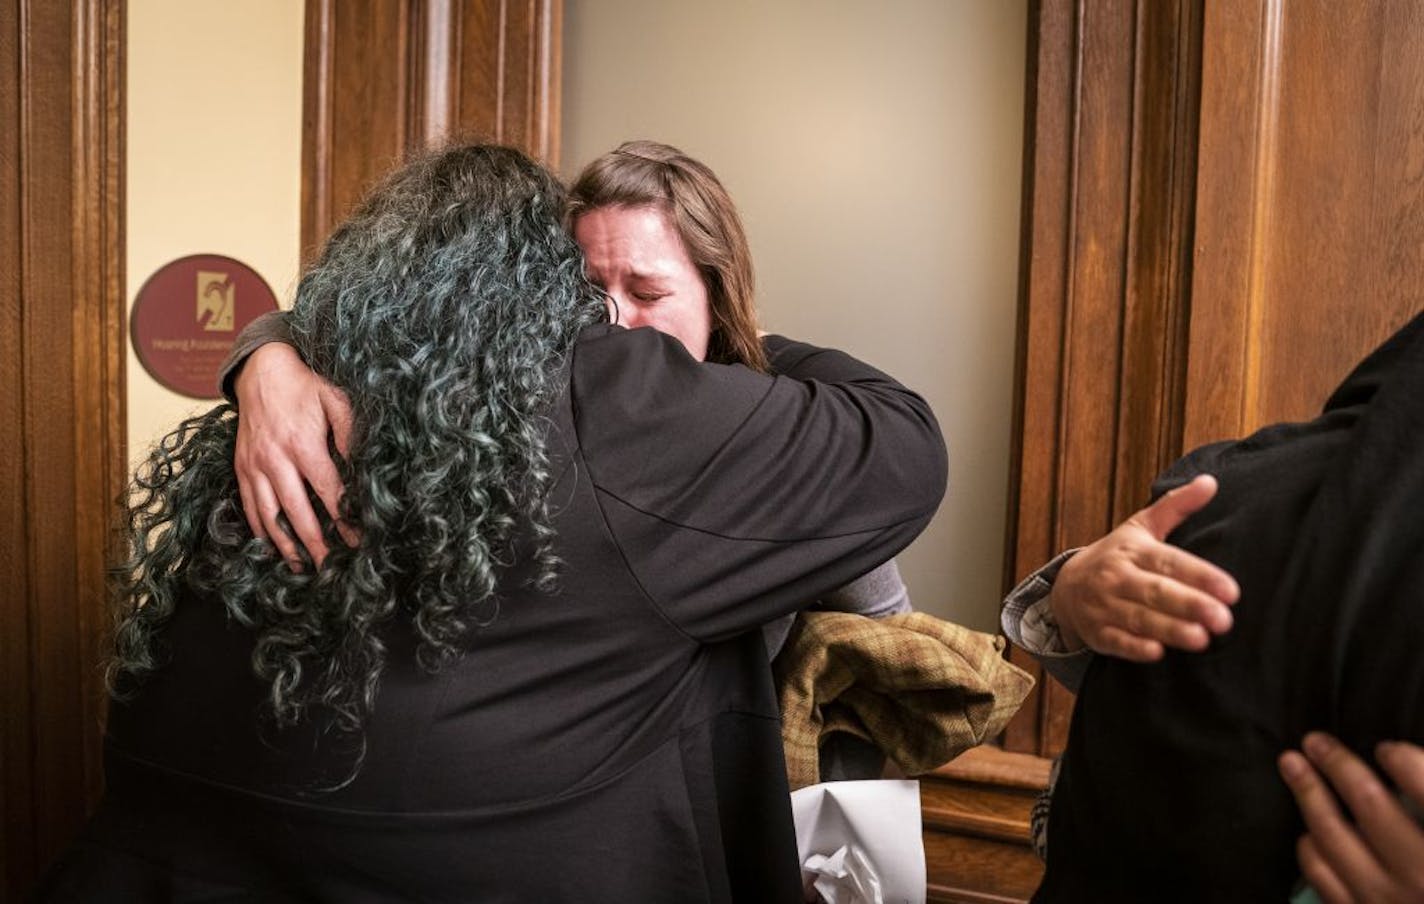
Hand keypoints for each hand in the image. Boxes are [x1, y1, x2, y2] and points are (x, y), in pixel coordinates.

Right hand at [233, 343, 355, 568]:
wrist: (260, 370)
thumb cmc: (305, 386)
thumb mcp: (335, 399)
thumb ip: (351, 431)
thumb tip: (363, 464)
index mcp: (302, 445)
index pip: (328, 492)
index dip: (343, 520)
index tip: (357, 542)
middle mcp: (275, 460)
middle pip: (297, 513)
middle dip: (316, 544)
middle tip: (330, 569)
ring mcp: (254, 466)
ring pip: (269, 516)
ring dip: (285, 546)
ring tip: (301, 569)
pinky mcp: (241, 468)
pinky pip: (249, 506)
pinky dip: (260, 531)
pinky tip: (272, 547)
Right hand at [1048, 474, 1239, 659]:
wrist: (1066, 587)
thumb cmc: (1115, 556)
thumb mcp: (1141, 527)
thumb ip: (1176, 507)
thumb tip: (1211, 481)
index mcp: (1133, 551)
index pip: (1170, 562)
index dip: (1200, 576)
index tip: (1231, 590)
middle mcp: (1117, 577)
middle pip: (1156, 592)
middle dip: (1190, 605)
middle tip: (1224, 619)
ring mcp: (1104, 606)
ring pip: (1139, 619)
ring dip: (1170, 630)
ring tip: (1202, 639)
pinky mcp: (1097, 633)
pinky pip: (1116, 641)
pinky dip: (1135, 648)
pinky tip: (1158, 653)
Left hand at [1279, 733, 1423, 902]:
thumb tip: (1412, 769)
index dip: (1409, 765)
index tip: (1389, 749)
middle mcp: (1423, 882)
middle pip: (1370, 805)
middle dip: (1338, 765)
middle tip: (1316, 740)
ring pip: (1332, 838)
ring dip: (1308, 796)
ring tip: (1292, 764)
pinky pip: (1324, 880)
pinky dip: (1311, 848)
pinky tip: (1309, 829)